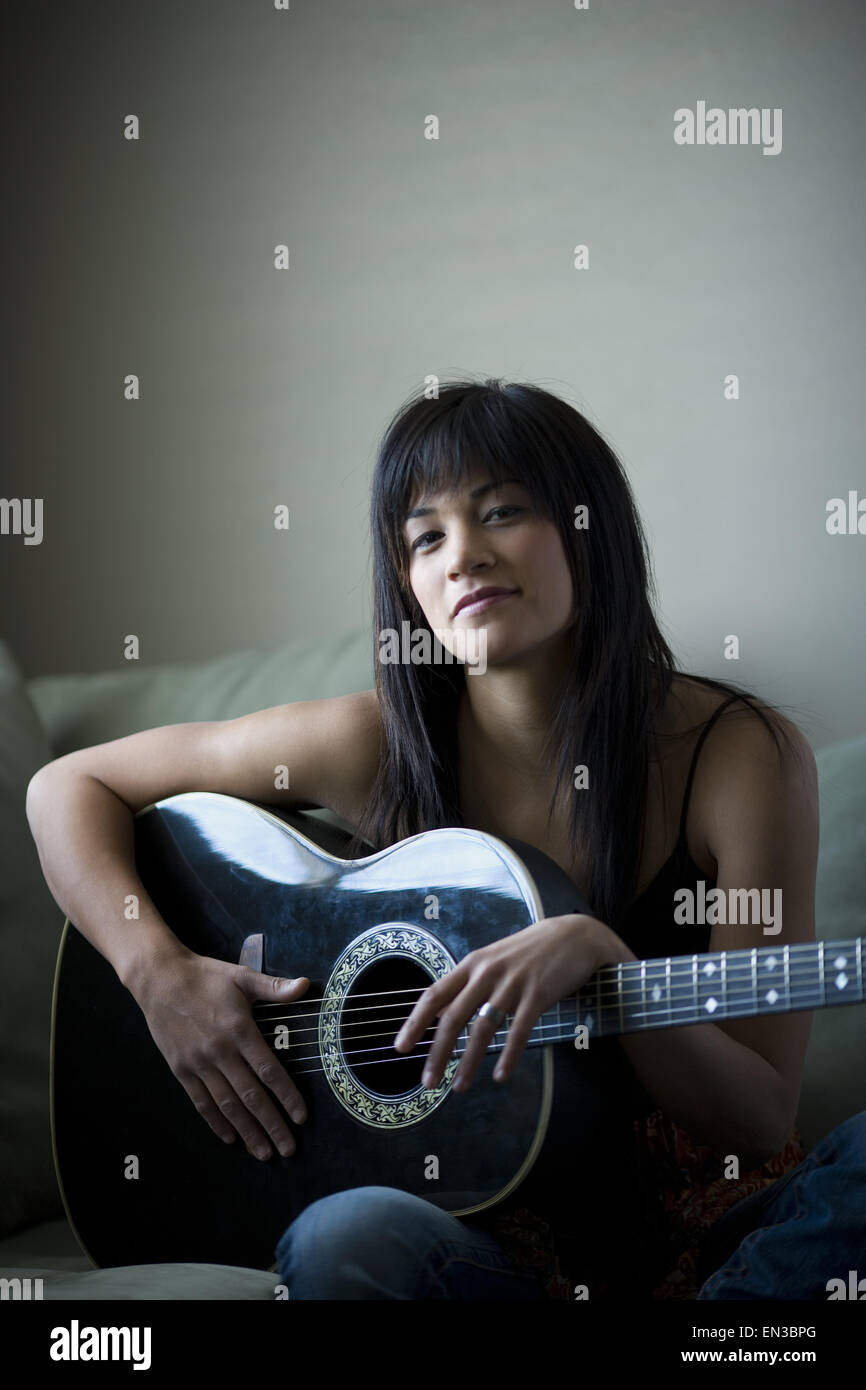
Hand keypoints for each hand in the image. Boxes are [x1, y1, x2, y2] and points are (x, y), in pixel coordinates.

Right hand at [130, 948, 309, 1159]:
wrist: (159, 978)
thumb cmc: (205, 977)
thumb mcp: (242, 976)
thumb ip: (274, 987)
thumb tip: (306, 986)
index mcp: (239, 1030)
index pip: (269, 1071)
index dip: (286, 1096)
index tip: (301, 1117)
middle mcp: (220, 1052)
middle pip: (250, 1096)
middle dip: (271, 1125)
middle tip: (288, 1149)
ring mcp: (198, 1063)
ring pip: (227, 1105)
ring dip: (247, 1131)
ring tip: (263, 1152)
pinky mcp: (180, 1070)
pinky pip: (201, 1102)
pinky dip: (216, 1122)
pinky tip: (231, 1138)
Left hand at [392, 913, 634, 1091]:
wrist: (573, 935)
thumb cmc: (530, 952)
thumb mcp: (494, 960)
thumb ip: (470, 983)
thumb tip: (443, 1011)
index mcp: (472, 964)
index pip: (434, 994)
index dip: (415, 1022)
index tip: (401, 1047)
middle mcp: (486, 973)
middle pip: (453, 1017)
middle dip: (438, 1053)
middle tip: (428, 1082)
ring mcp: (512, 983)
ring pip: (482, 1029)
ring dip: (469, 1062)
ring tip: (460, 1087)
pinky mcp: (537, 994)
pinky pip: (518, 1031)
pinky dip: (508, 1057)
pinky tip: (500, 1077)